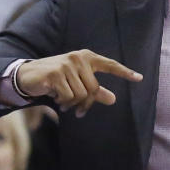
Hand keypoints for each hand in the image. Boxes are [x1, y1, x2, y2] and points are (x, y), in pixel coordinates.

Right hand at [16, 49, 142, 116]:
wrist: (29, 76)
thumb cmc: (57, 79)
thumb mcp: (77, 83)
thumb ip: (96, 91)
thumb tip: (113, 99)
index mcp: (87, 58)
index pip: (110, 65)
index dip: (125, 72)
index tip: (139, 78)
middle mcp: (78, 58)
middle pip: (94, 89)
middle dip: (86, 103)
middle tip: (77, 110)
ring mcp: (66, 65)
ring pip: (81, 95)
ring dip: (72, 104)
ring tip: (64, 102)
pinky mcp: (55, 74)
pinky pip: (68, 96)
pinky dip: (62, 102)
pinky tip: (55, 98)